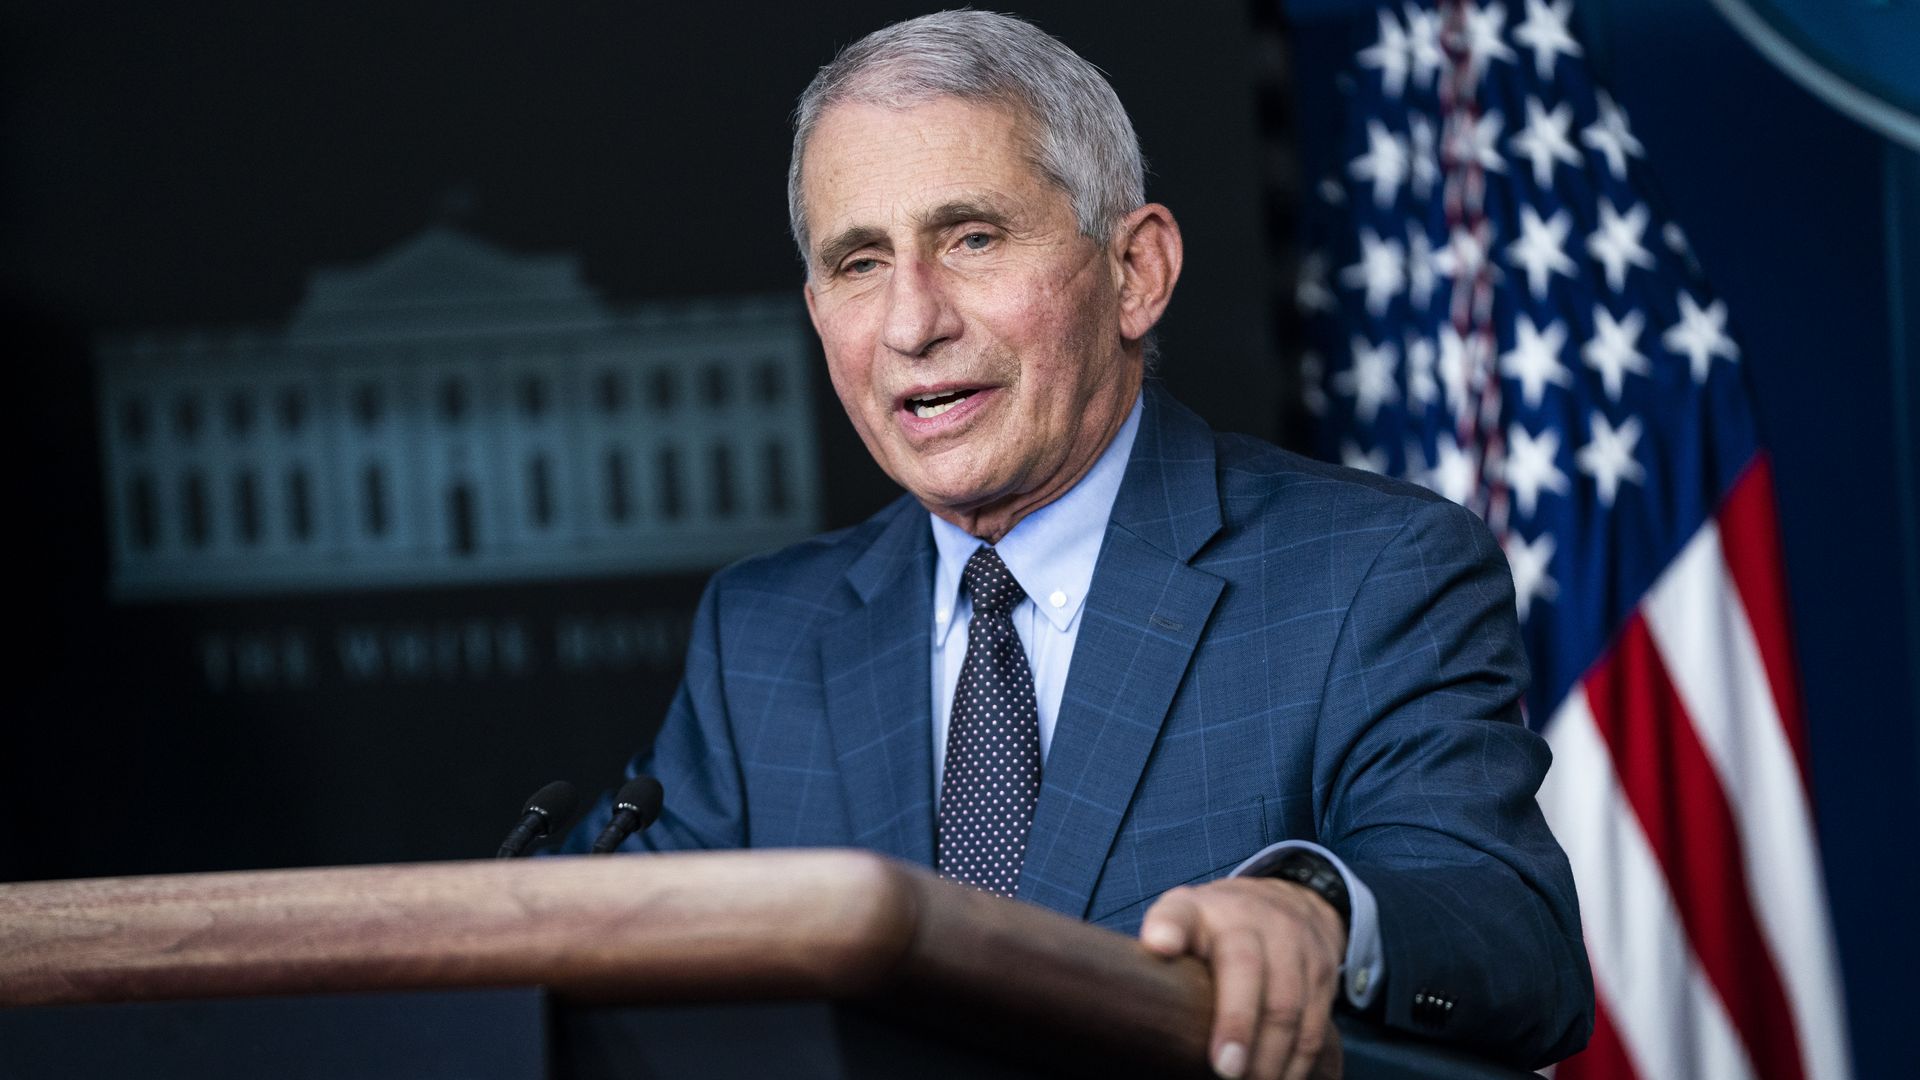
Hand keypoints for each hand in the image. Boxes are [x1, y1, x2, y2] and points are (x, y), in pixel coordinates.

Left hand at [1139, 877, 1344, 1079]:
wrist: (1287, 902)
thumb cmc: (1214, 929)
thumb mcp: (1180, 922)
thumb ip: (1160, 946)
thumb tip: (1138, 986)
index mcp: (1200, 910)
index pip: (1179, 914)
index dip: (1169, 929)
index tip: (1159, 945)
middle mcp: (1250, 919)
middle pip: (1245, 970)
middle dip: (1237, 1025)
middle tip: (1225, 1071)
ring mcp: (1292, 941)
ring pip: (1288, 1004)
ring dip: (1271, 1056)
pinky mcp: (1323, 969)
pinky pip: (1315, 1023)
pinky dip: (1298, 1061)